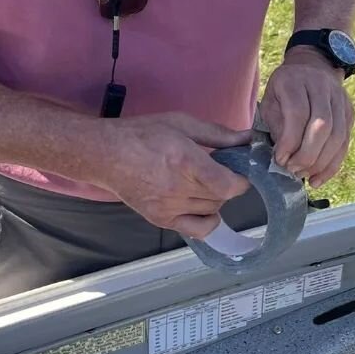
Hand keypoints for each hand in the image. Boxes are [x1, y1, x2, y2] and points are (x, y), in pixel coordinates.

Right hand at [94, 113, 251, 238]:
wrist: (106, 154)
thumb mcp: (182, 123)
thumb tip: (248, 139)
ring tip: (205, 183)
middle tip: (221, 170)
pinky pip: (196, 230)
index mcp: (186, 162)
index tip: (240, 170)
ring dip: (216, 198)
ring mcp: (168, 208)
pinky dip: (207, 221)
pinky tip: (203, 207)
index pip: (228, 185)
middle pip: (221, 198)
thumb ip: (217, 134)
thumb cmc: (143, 134)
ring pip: (211, 211)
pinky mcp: (160, 219)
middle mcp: (178, 188)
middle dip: (228, 184)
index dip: (241, 180)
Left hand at [260, 48, 354, 187]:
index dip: (290, 140)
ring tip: (303, 174)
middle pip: (322, 125)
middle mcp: (321, 86)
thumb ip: (275, 125)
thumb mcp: (270, 101)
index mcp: (295, 80)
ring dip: (321, 162)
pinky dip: (332, 165)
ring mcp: (340, 98)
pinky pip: (345, 142)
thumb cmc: (285, 89)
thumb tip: (282, 158)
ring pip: (338, 136)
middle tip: (292, 169)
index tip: (279, 159)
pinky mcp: (350, 111)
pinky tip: (318, 178)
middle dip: (307, 154)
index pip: (298, 113)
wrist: (312, 67)